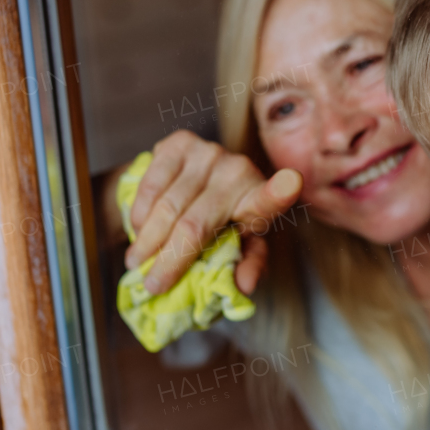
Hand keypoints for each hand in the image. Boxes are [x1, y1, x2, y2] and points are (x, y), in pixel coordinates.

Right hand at [123, 130, 301, 294]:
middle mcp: (238, 171)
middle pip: (195, 225)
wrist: (191, 180)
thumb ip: (247, 265)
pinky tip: (139, 229)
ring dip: (147, 241)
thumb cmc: (221, 220)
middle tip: (151, 285)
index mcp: (258, 200)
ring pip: (167, 208)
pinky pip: (151, 186)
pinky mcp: (179, 143)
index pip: (270, 199)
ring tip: (137, 261)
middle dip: (168, 261)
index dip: (279, 191)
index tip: (292, 182)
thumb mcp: (240, 246)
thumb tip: (244, 286)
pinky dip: (139, 214)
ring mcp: (208, 153)